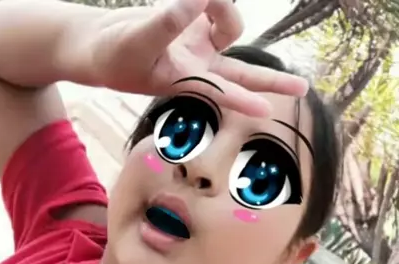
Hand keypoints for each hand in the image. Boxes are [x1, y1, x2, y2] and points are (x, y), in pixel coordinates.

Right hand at [86, 0, 307, 116]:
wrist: (101, 44)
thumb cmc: (113, 54)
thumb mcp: (137, 38)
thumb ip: (169, 21)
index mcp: (185, 80)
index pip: (219, 91)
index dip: (242, 100)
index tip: (266, 112)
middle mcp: (199, 67)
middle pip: (243, 73)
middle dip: (272, 79)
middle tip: (303, 86)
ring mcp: (200, 46)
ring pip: (231, 26)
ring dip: (221, 5)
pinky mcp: (196, 24)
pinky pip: (215, 6)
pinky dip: (212, 1)